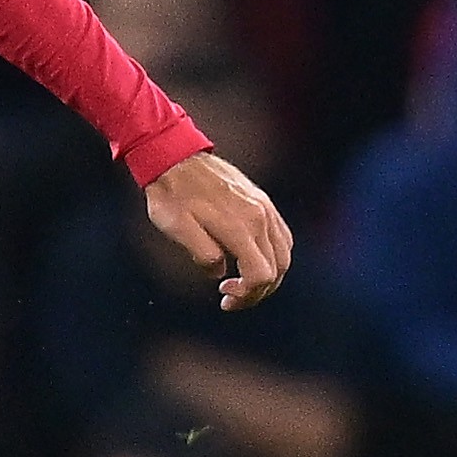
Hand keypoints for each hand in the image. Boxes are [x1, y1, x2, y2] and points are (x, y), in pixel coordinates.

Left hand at [143, 149, 290, 311]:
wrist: (175, 158)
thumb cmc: (171, 195)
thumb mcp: (176, 228)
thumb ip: (202, 254)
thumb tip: (219, 273)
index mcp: (240, 226)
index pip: (261, 274)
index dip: (246, 295)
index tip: (223, 298)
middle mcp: (260, 217)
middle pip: (278, 269)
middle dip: (257, 292)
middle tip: (230, 299)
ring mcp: (265, 208)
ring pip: (284, 254)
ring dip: (269, 276)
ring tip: (242, 284)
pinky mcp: (263, 202)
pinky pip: (282, 236)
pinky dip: (275, 256)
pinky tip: (252, 261)